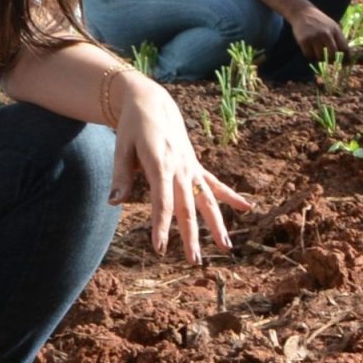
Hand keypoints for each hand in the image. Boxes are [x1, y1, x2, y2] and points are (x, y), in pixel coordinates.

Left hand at [115, 82, 253, 261]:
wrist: (152, 102)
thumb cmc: (132, 127)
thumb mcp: (121, 148)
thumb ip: (121, 177)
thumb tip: (115, 203)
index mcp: (161, 164)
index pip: (162, 202)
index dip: (161, 225)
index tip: (159, 248)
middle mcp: (181, 168)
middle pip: (188, 208)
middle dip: (192, 236)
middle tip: (194, 260)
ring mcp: (191, 167)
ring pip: (207, 200)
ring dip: (217, 224)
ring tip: (226, 247)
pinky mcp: (194, 166)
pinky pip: (215, 184)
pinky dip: (231, 196)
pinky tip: (248, 208)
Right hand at [284, 6, 345, 61]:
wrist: (302, 12)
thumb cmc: (320, 21)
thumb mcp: (332, 25)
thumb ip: (338, 38)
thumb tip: (346, 54)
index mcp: (335, 30)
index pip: (344, 48)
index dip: (346, 58)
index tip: (345, 64)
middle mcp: (326, 34)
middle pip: (333, 54)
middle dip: (332, 61)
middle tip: (330, 62)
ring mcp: (314, 37)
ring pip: (320, 57)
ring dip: (320, 59)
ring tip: (319, 57)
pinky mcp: (304, 41)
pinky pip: (309, 55)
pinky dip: (310, 57)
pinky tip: (311, 54)